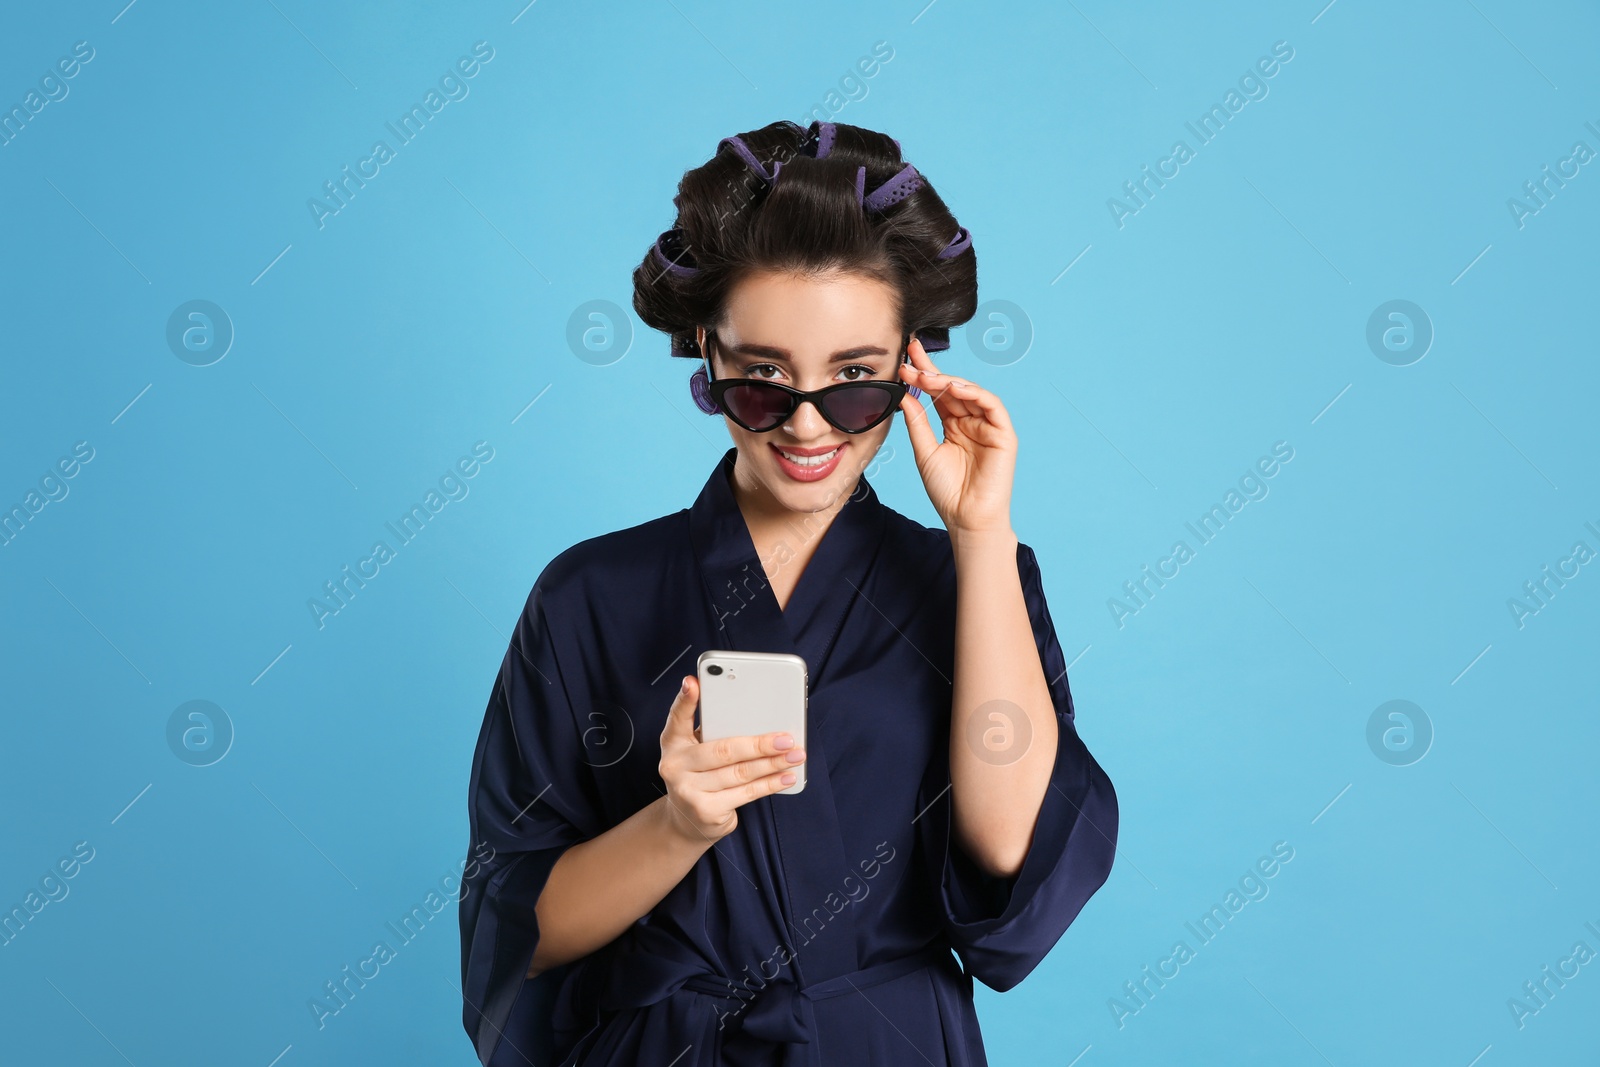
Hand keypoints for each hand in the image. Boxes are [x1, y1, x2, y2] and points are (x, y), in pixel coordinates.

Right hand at [657, 675, 806, 844]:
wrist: (687, 821)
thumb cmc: (701, 774)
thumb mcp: (699, 749)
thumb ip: (716, 731)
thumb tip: (758, 716)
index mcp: (673, 742)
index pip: (678, 716)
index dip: (685, 699)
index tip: (693, 683)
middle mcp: (675, 765)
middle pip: (724, 750)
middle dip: (760, 744)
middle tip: (786, 738)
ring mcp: (688, 791)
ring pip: (740, 772)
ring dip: (772, 763)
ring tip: (795, 755)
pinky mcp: (706, 811)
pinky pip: (746, 793)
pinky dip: (770, 784)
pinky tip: (786, 776)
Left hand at [898, 337, 1018, 536]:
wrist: (966, 518)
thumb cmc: (947, 490)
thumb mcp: (924, 451)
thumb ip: (917, 421)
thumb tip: (904, 393)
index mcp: (953, 425)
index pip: (938, 393)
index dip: (923, 375)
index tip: (905, 359)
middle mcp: (971, 421)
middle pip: (952, 388)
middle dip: (931, 372)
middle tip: (910, 359)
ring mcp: (988, 426)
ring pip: (971, 393)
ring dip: (948, 381)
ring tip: (925, 375)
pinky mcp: (1003, 434)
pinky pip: (992, 405)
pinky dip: (974, 393)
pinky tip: (954, 387)